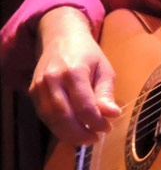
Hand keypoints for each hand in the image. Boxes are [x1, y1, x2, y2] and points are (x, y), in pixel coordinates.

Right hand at [30, 7, 121, 144]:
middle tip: (95, 138)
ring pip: (52, 119)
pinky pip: (45, 116)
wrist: (61, 37)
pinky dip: (58, 127)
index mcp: (74, 71)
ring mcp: (39, 87)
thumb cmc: (87, 53)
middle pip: (64, 116)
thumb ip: (106, 92)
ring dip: (69, 134)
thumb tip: (112, 114)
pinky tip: (71, 130)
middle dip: (80, 132)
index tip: (107, 128)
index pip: (84, 105)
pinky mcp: (32, 93)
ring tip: (85, 138)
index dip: (96, 121)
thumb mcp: (104, 68)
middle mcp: (52, 80)